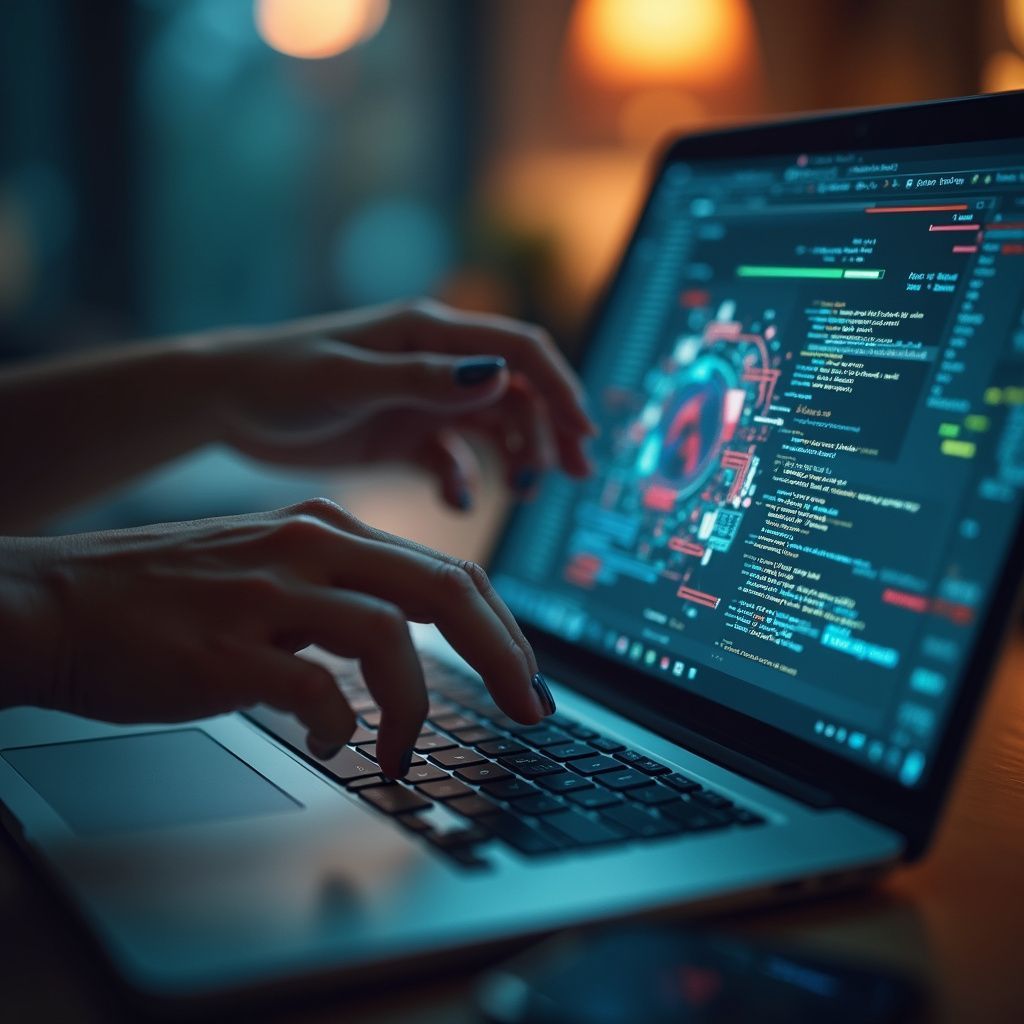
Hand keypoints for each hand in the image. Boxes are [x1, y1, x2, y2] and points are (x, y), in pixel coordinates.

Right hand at [0, 498, 553, 778]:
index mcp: (327, 528)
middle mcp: (308, 546)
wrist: (55, 602)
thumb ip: (336, 594)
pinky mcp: (226, 646)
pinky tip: (331, 748)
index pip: (447, 572)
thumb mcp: (269, 569)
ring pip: (388, 636)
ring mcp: (268, 592)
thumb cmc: (164, 595)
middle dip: (504, 656)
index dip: (503, 627)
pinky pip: (315, 690)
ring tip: (402, 753)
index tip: (526, 676)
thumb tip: (399, 646)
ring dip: (415, 707)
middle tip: (530, 710)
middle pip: (443, 590)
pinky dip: (340, 727)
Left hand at [210, 299, 595, 507]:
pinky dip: (463, 481)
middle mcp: (434, 363)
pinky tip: (455, 502)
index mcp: (427, 333)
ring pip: (494, 426)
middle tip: (570, 473)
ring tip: (523, 492)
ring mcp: (421, 401)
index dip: (558, 386)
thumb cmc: (278, 379)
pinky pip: (453, 459)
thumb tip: (499, 379)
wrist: (227, 402)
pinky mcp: (403, 434)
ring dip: (516, 456)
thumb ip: (420, 379)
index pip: (517, 350)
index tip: (582, 431)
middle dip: (549, 428)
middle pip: (518, 391)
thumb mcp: (346, 379)